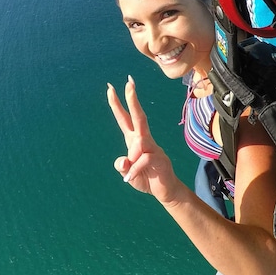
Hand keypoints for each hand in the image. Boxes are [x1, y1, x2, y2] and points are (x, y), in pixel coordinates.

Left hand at [106, 77, 178, 199]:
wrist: (165, 191)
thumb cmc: (145, 178)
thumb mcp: (127, 173)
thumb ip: (122, 166)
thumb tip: (122, 161)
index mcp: (134, 140)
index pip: (124, 118)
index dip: (117, 104)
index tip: (110, 88)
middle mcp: (144, 140)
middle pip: (138, 117)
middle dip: (132, 100)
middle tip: (129, 82)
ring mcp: (153, 148)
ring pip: (139, 141)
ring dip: (131, 157)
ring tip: (129, 174)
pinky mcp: (159, 158)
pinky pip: (142, 160)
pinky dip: (134, 170)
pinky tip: (130, 179)